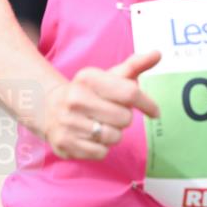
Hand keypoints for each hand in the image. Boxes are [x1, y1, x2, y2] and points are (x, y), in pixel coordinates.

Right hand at [43, 50, 160, 158]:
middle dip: (124, 119)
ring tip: (99, 125)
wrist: (48, 108)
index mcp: (88, 78)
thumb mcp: (108, 76)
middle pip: (125, 119)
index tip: (155, 112)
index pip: (130, 93)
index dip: (148, 104)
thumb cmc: (89, 93)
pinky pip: (101, 153)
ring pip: (114, 137)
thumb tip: (157, 54)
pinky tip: (90, 137)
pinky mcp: (65, 144)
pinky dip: (101, 148)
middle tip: (111, 114)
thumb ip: (134, 66)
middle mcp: (76, 99)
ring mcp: (68, 122)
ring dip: (113, 134)